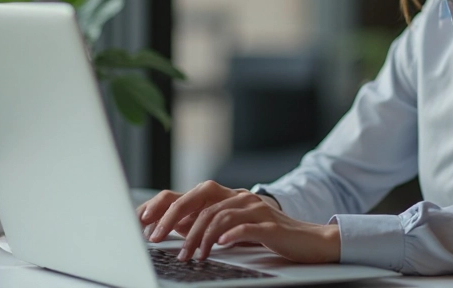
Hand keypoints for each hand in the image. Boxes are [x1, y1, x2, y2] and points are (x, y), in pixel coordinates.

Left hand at [135, 180, 340, 263]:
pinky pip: (245, 227)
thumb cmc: (269, 236)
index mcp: (228, 197)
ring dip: (198, 238)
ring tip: (189, 257)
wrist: (309, 240)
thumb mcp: (234, 228)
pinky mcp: (269, 225)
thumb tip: (173, 228)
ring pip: (218, 216)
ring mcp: (255, 209)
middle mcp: (239, 197)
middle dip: (172, 220)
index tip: (142, 221)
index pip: (190, 195)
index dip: (164, 205)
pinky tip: (219, 247)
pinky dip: (229, 236)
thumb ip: (208, 224)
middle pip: (199, 201)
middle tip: (155, 239)